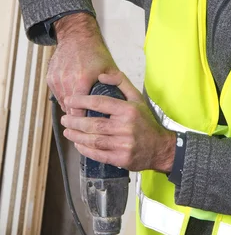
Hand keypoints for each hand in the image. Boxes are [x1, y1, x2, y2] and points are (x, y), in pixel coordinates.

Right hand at [47, 13, 119, 114]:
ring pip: (62, 103)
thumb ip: (115, 86)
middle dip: (78, 117)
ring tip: (81, 111)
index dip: (85, 121)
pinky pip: (57, 94)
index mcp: (82, 80)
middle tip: (87, 123)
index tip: (91, 127)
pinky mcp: (51, 77)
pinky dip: (65, 98)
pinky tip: (74, 98)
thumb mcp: (110, 68)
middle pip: (70, 110)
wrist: (77, 36)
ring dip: (71, 108)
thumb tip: (121, 103)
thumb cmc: (95, 52)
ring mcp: (57, 79)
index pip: (79, 111)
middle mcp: (67, 80)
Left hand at [61, 72, 175, 172]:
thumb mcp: (138, 98)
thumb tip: (102, 75)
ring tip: (68, 131)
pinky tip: (78, 145)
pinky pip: (98, 155)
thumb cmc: (146, 122)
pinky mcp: (122, 159)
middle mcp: (126, 127)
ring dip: (77, 136)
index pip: (100, 103)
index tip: (70, 100)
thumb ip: (121, 83)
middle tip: (65, 118)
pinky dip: (85, 150)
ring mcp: (124, 145)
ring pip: (94, 140)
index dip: (81, 101)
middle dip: (75, 121)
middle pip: (93, 124)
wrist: (160, 148)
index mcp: (129, 110)